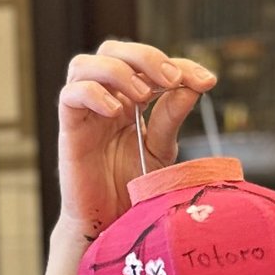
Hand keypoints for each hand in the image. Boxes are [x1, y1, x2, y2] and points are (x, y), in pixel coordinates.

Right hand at [59, 40, 215, 237]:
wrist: (111, 224)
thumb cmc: (131, 189)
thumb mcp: (161, 149)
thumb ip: (172, 116)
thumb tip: (196, 84)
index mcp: (129, 99)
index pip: (149, 63)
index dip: (179, 63)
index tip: (206, 80)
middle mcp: (105, 99)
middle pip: (112, 50)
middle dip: (145, 56)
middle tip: (171, 80)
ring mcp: (85, 113)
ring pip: (84, 64)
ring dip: (117, 70)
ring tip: (143, 96)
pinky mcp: (70, 131)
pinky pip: (69, 96)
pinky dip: (93, 94)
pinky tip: (117, 113)